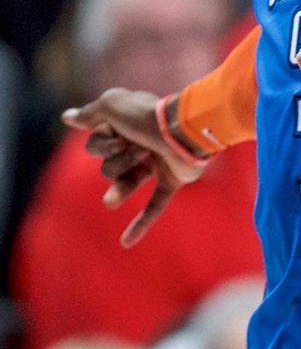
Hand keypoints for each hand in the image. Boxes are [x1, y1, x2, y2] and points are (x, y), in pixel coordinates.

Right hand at [61, 88, 206, 246]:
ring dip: (123, 183)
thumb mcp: (111, 106)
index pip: (94, 145)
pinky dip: (141, 224)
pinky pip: (155, 206)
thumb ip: (89, 113)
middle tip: (138, 147)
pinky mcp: (172, 180)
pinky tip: (125, 243)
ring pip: (124, 182)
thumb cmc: (146, 116)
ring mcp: (156, 163)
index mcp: (125, 127)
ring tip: (128, 179)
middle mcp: (139, 144)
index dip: (101, 143)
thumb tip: (68, 117)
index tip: (118, 134)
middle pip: (107, 165)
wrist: (184, 131)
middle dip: (117, 159)